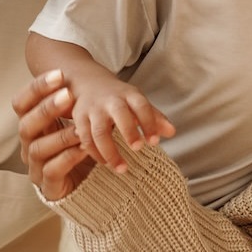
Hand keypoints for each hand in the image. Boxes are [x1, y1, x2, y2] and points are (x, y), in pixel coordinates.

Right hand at [14, 71, 96, 200]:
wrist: (86, 185)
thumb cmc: (79, 147)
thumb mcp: (75, 123)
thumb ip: (73, 105)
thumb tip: (79, 77)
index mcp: (33, 125)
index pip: (22, 103)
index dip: (36, 88)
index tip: (59, 74)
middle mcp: (29, 144)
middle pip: (26, 125)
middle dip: (46, 108)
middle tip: (68, 95)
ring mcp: (36, 166)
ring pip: (38, 148)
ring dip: (60, 136)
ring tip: (80, 128)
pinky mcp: (48, 186)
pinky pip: (52, 170)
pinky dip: (67, 158)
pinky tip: (83, 149)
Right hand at [59, 64, 174, 172]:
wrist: (87, 82)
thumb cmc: (118, 97)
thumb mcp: (137, 102)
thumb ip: (154, 117)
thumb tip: (171, 133)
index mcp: (129, 95)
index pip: (141, 105)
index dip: (149, 122)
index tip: (154, 141)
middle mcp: (110, 100)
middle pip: (119, 114)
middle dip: (128, 131)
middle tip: (138, 148)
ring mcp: (93, 110)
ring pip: (98, 131)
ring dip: (110, 151)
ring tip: (122, 168)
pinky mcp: (79, 119)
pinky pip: (85, 139)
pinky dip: (95, 153)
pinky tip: (105, 163)